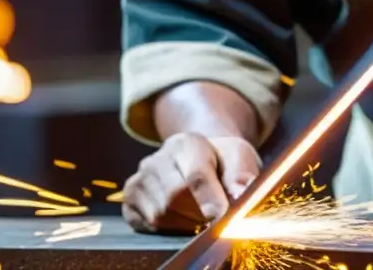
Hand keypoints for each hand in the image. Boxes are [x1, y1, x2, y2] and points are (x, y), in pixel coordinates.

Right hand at [122, 132, 260, 234]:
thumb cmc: (223, 160)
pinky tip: (181, 217)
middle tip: (215, 218)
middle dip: (199, 214)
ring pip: (159, 216)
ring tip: (200, 213)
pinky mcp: (130, 199)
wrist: (202, 157)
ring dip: (185, 224)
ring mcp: (140, 179)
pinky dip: (168, 229)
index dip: (210, 199)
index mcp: (185, 144)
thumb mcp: (239, 158)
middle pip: (174, 198)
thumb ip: (242, 175)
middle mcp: (156, 159)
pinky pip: (146, 226)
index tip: (222, 216)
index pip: (195, 175)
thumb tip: (241, 193)